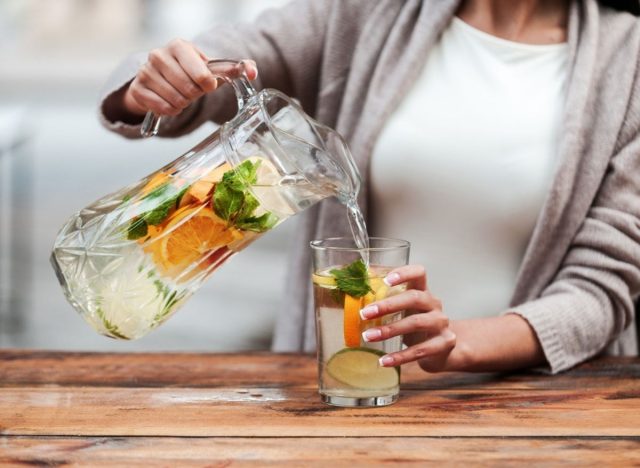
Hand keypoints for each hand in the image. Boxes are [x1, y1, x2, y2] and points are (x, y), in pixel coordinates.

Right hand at [123, 38, 257, 116]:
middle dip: (195, 96)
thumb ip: (233, 69)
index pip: (201, 73)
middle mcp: (159, 54)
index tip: (207, 85)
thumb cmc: (190, 72)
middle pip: (189, 90)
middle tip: (192, 91)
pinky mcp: (138, 89)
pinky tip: (170, 102)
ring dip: (183, 104)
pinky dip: (171, 111)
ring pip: (176, 100)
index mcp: (179, 46)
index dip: (208, 85)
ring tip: (181, 96)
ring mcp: (145, 71)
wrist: (160, 78)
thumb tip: (253, 71)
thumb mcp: (210, 68)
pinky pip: (163, 109)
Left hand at [359, 265, 456, 371]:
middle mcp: (434, 304)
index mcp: (423, 291)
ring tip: (368, 336)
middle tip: (364, 313)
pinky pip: (421, 350)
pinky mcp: (444, 343)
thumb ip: (387, 303)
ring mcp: (441, 323)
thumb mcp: (405, 311)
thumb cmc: (416, 324)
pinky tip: (384, 361)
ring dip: (390, 330)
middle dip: (388, 305)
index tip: (385, 280)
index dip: (404, 273)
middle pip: (414, 298)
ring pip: (416, 323)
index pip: (419, 273)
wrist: (444, 349)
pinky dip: (400, 356)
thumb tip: (353, 298)